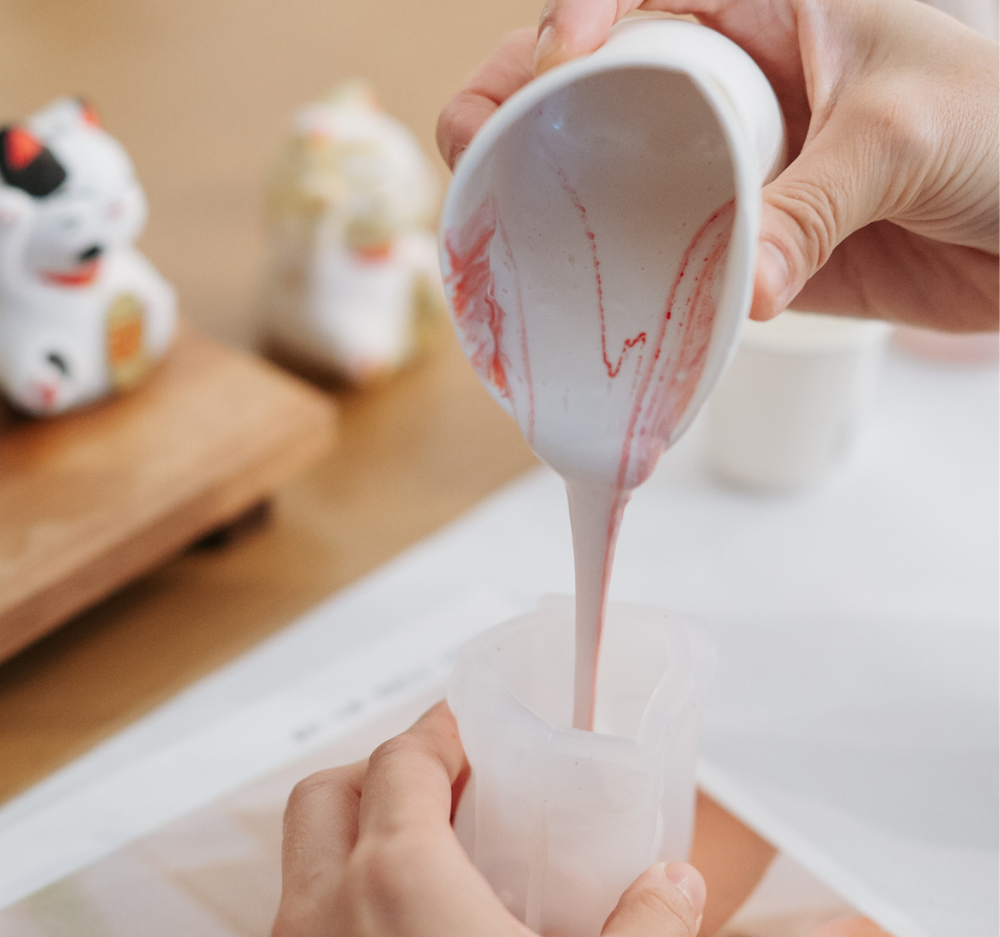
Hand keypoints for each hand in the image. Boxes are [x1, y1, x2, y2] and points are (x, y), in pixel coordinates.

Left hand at [270, 702, 705, 936]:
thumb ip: (654, 926)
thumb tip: (673, 886)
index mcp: (397, 883)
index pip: (401, 759)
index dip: (442, 729)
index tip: (477, 727)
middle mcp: (326, 917)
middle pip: (331, 791)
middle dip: (387, 768)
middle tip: (455, 781)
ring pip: (307, 857)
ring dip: (362, 829)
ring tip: (442, 848)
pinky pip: (309, 922)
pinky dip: (351, 894)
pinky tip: (423, 931)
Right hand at [437, 1, 998, 331]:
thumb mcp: (905, 133)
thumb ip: (816, 204)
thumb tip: (746, 290)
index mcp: (773, 12)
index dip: (584, 16)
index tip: (562, 58)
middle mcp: (736, 87)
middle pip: (608, 85)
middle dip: (528, 103)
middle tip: (471, 142)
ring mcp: (731, 169)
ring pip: (622, 173)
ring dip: (556, 193)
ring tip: (491, 213)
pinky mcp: (741, 243)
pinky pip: (667, 252)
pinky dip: (623, 271)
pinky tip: (579, 287)